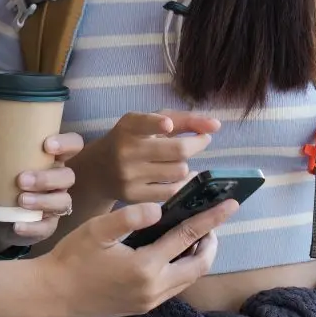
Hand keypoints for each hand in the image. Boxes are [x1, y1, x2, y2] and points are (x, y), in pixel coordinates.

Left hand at [0, 130, 83, 248]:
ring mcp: (55, 204)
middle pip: (68, 176)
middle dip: (47, 177)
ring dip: (42, 200)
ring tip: (20, 200)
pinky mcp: (47, 226)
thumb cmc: (0, 180)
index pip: (73, 145)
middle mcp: (58, 180)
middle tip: (21, 179)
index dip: (66, 143)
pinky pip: (47, 228)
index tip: (46, 144)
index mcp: (50, 158)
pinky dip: (32, 227)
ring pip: (62, 201)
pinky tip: (17, 224)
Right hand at [38, 197, 237, 316]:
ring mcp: (149, 302)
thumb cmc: (73, 257)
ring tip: (198, 234)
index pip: (188, 237)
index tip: (230, 204)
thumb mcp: (98, 230)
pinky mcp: (142, 307)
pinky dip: (182, 268)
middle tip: (213, 221)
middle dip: (211, 242)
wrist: (54, 293)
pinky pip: (173, 287)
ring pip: (188, 279)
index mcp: (145, 267)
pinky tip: (174, 253)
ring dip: (198, 257)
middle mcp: (154, 289)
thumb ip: (130, 217)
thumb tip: (159, 208)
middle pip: (198, 265)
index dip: (211, 219)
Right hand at [89, 111, 220, 203]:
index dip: (156, 124)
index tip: (168, 125)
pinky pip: (172, 192)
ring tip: (179, 161)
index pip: (143, 123)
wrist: (99, 170)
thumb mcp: (149, 122)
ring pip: (179, 171)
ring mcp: (129, 176)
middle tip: (203, 139)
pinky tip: (181, 177)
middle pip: (177, 150)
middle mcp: (126, 151)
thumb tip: (216, 125)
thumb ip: (183, 120)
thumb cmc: (133, 140)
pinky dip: (183, 183)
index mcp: (128, 127)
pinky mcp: (133, 196)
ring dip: (186, 165)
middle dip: (197, 143)